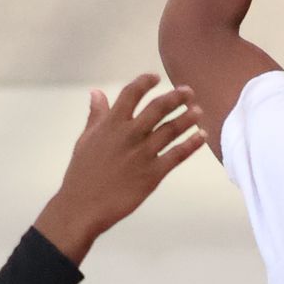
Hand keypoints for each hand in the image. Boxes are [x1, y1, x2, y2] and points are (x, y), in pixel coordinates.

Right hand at [38, 75, 202, 263]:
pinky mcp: (153, 173)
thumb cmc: (82, 173)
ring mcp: (143, 153)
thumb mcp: (85, 139)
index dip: (145, 82)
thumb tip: (97, 93)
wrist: (83, 205)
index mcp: (111, 124)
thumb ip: (96, 115)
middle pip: (158, 108)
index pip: (131, 94)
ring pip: (171, 129)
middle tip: (189, 92)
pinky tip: (201, 136)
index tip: (157, 77)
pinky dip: (192, 143)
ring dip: (187, 118)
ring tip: (198, 111)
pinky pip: (177, 155)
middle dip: (176, 97)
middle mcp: (130, 134)